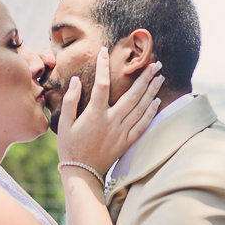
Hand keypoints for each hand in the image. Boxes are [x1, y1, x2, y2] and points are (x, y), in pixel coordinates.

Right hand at [57, 48, 163, 175]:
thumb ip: (70, 100)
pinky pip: (142, 125)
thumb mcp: (64, 124)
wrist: (83, 173)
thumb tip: (75, 80)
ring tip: (160, 77)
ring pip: (140, 108)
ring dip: (151, 92)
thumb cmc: (70, 148)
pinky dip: (151, 113)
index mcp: (94, 115)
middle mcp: (111, 122)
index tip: (105, 51)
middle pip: (132, 95)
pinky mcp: (127, 142)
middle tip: (155, 64)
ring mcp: (121, 132)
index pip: (102, 85)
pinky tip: (156, 102)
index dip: (103, 66)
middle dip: (145, 78)